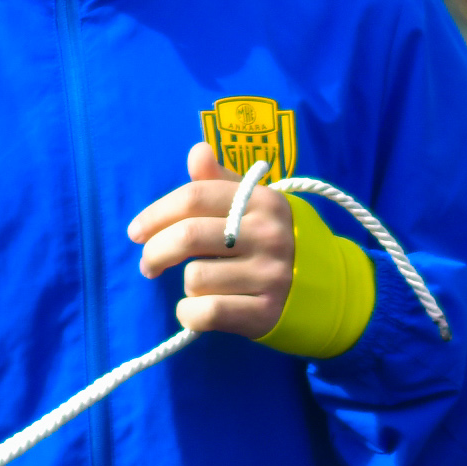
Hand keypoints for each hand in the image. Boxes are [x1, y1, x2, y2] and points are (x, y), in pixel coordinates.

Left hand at [126, 140, 290, 340]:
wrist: (329, 291)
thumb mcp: (255, 206)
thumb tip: (196, 151)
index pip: (194, 196)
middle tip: (148, 264)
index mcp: (262, 201)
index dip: (156, 213)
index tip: (136, 231)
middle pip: (188, 236)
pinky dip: (189, 314)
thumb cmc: (275, 242)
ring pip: (195, 278)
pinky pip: (207, 312)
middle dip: (155, 252)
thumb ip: (220, 182)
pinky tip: (195, 310)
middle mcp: (268, 234)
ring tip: (198, 286)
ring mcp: (270, 274)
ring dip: (185, 286)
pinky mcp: (265, 312)